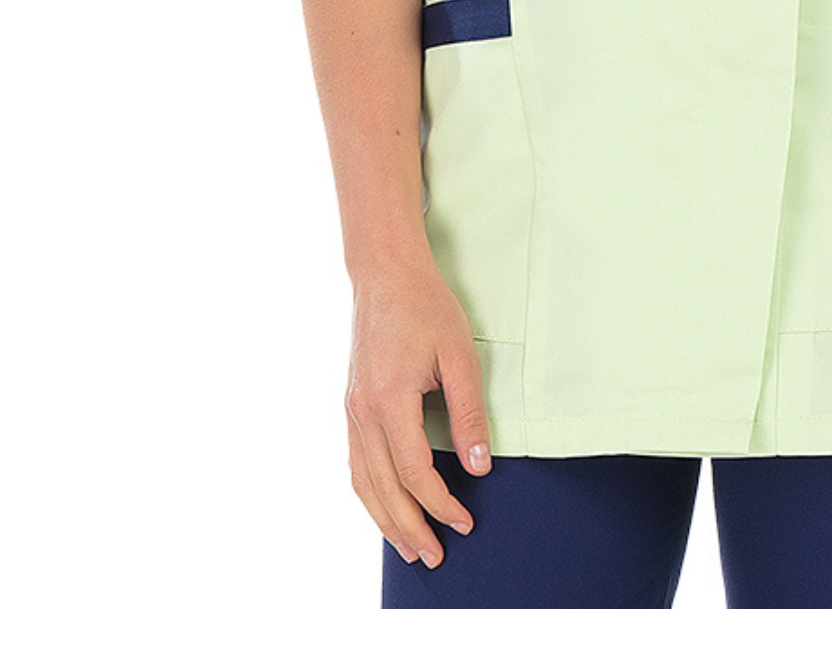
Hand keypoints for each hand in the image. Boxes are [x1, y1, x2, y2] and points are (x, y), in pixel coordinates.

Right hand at [345, 255, 492, 568]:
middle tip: (435, 557)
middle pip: (385, 488)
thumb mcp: (460, 356)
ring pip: (363, 482)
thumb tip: (480, 466)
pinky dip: (369, 493)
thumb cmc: (426, 308)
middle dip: (411, 527)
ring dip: (385, 520)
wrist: (385, 274)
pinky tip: (385, 507)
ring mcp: (351, 410)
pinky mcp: (351, 405)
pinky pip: (356, 462)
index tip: (464, 522)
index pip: (414, 472)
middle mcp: (363, 412)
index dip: (440, 504)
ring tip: (408, 548)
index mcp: (390, 399)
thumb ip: (469, 414)